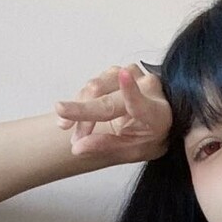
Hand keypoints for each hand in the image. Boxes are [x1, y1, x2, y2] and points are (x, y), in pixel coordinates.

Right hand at [54, 63, 172, 164]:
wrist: (154, 122)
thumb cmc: (147, 137)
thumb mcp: (132, 151)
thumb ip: (106, 147)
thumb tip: (77, 148)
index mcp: (157, 113)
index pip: (141, 103)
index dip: (131, 91)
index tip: (124, 76)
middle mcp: (148, 89)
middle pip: (108, 98)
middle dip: (83, 112)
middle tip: (64, 123)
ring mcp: (134, 75)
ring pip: (96, 87)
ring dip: (80, 108)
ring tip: (74, 131)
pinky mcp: (119, 71)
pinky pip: (93, 83)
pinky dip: (81, 100)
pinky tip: (79, 115)